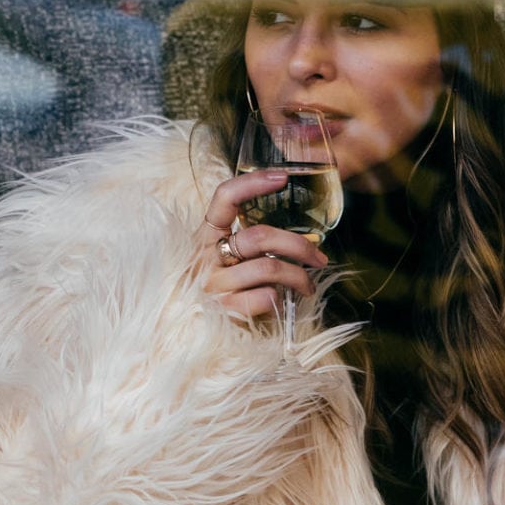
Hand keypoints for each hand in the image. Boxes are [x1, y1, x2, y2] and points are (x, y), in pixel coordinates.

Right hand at [197, 171, 327, 323]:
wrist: (186, 326)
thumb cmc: (219, 284)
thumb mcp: (224, 255)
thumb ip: (249, 241)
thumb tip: (302, 234)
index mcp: (206, 233)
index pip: (225, 197)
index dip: (253, 182)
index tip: (283, 178)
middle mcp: (205, 255)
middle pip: (259, 236)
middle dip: (298, 245)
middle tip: (319, 257)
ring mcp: (212, 283)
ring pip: (269, 268)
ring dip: (298, 277)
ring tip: (308, 286)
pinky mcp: (222, 310)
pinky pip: (263, 297)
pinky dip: (278, 297)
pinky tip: (280, 300)